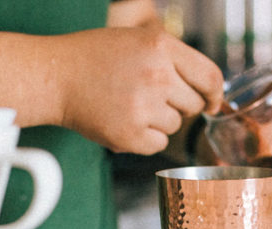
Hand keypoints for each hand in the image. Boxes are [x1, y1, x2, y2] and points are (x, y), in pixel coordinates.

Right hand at [55, 26, 222, 154]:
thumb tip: (209, 91)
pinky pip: (158, 144)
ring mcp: (143, 107)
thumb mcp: (139, 40)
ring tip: (129, 105)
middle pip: (193, 104)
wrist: (56, 77)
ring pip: (175, 125)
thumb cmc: (96, 57)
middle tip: (149, 97)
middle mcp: (156, 75)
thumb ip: (174, 60)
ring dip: (158, 121)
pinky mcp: (130, 134)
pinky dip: (144, 138)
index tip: (212, 103)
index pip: (210, 77)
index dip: (215, 94)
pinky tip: (123, 120)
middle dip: (178, 105)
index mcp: (161, 46)